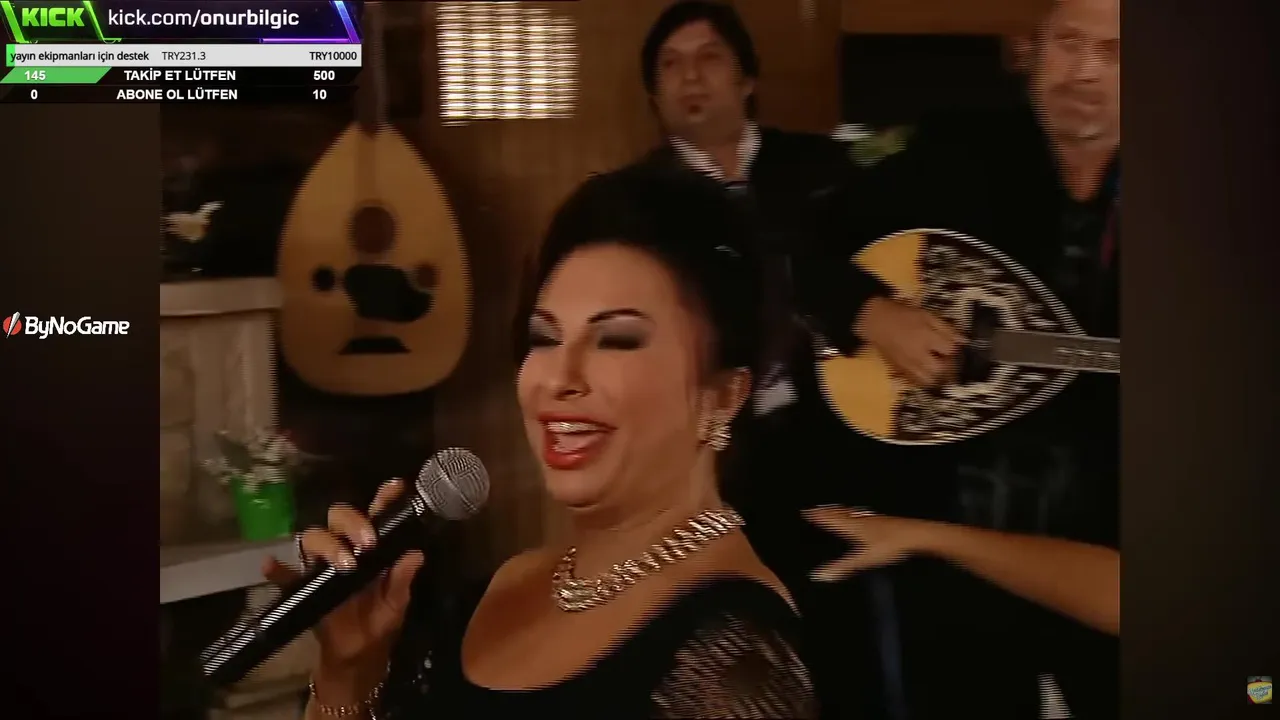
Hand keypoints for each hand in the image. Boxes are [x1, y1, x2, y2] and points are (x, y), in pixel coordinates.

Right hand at [263, 479, 424, 668]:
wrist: (359, 653)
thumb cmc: (380, 619)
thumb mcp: (396, 602)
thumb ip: (402, 579)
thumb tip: (415, 555)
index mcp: (372, 546)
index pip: (376, 514)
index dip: (384, 497)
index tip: (395, 487)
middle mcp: (344, 547)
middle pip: (339, 517)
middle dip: (353, 522)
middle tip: (368, 542)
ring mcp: (320, 566)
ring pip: (314, 537)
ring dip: (328, 545)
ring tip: (346, 564)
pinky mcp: (302, 587)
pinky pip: (285, 574)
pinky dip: (278, 569)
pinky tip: (272, 565)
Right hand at [803, 506, 931, 581]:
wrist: (915, 534)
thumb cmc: (888, 546)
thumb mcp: (863, 559)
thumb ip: (842, 567)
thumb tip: (817, 575)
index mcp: (852, 526)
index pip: (830, 519)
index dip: (818, 516)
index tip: (805, 512)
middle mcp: (859, 519)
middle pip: (838, 513)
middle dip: (825, 511)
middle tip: (815, 509)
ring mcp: (871, 519)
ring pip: (850, 513)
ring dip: (838, 511)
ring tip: (832, 510)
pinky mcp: (882, 521)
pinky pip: (860, 515)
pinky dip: (851, 515)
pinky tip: (859, 517)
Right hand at [854, 296, 961, 386]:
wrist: (874, 321)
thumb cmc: (902, 314)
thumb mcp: (926, 314)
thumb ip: (946, 328)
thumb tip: (964, 340)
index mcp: (926, 338)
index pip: (950, 350)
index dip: (955, 348)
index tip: (953, 344)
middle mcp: (918, 355)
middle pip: (940, 369)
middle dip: (947, 365)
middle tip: (945, 357)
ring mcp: (908, 365)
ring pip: (929, 380)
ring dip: (937, 375)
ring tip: (936, 365)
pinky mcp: (900, 370)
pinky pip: (916, 382)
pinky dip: (924, 379)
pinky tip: (925, 371)